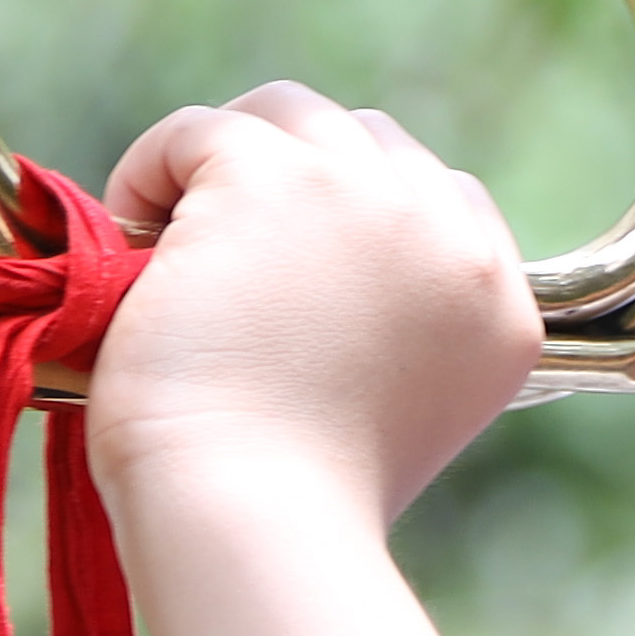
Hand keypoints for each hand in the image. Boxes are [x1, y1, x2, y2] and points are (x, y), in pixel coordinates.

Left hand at [84, 84, 540, 525]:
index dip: (359, 221)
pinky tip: (133, 245)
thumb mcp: (389, 420)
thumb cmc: (296, 507)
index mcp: (502, 313)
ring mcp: (368, 199)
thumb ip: (388, 336)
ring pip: (288, 114)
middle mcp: (452, 243)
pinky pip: (200, 130)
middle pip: (370, 142)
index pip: (447, 202)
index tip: (295, 275)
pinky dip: (153, 174)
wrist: (254, 521)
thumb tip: (303, 282)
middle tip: (224, 253)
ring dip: (226, 164)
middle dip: (294, 180)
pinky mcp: (269, 178)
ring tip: (172, 240)